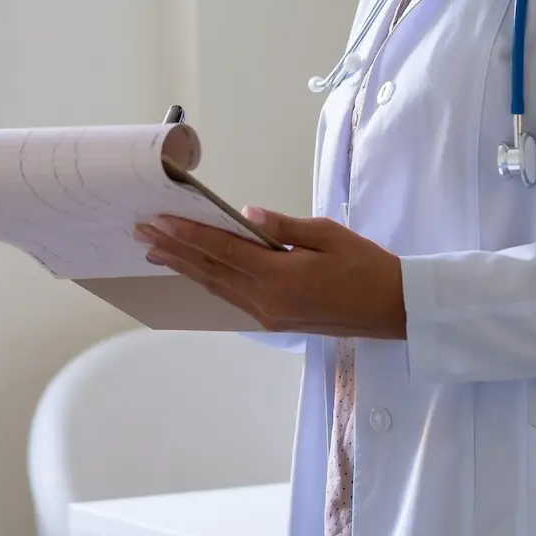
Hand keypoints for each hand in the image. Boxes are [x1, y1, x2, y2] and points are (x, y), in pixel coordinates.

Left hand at [135, 209, 407, 338]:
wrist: (394, 310)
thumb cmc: (367, 266)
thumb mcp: (327, 235)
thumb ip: (283, 226)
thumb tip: (246, 213)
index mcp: (281, 276)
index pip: (223, 250)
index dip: (187, 234)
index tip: (159, 221)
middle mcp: (267, 300)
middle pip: (210, 271)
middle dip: (174, 250)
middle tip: (142, 233)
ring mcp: (269, 315)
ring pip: (217, 287)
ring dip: (185, 267)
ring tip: (156, 251)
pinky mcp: (275, 321)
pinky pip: (232, 297)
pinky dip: (208, 280)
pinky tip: (195, 271)